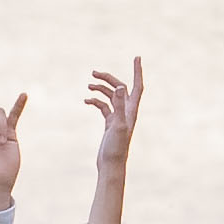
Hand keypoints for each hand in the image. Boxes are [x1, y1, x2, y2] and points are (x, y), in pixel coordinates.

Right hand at [85, 58, 142, 176]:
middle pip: (120, 88)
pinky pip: (103, 107)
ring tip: (88, 85)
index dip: (137, 71)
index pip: (137, 86)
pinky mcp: (110, 123)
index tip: (137, 57)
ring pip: (110, 96)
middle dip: (108, 78)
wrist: (111, 165)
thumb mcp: (118, 125)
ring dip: (100, 89)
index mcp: (131, 110)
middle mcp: (126, 112)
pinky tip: (86, 100)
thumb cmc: (116, 148)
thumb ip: (119, 105)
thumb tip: (119, 86)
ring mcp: (118, 117)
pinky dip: (96, 101)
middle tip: (94, 73)